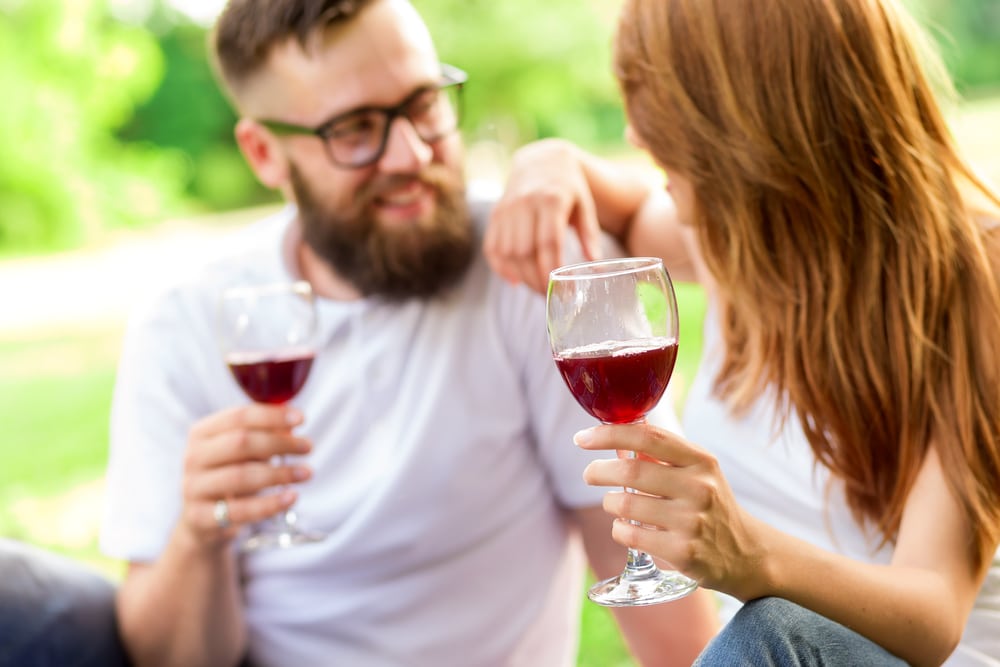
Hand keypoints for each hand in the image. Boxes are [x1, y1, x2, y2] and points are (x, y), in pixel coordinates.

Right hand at [179, 404, 312, 546]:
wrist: (202, 521)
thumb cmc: (229, 475)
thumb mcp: (243, 453)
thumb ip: (265, 434)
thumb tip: (293, 422)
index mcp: (202, 432)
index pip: (239, 417)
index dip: (272, 416)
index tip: (301, 418)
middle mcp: (193, 457)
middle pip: (241, 443)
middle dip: (280, 443)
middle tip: (308, 447)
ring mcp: (193, 487)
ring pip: (241, 476)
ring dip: (280, 473)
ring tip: (306, 473)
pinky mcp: (200, 517)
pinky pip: (240, 510)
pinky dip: (270, 504)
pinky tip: (291, 497)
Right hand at [484, 138, 603, 293]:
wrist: (541, 160)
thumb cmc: (569, 188)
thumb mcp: (585, 207)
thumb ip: (590, 237)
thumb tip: (596, 269)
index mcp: (550, 199)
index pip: (548, 242)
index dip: (552, 270)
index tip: (563, 290)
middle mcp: (524, 203)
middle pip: (525, 251)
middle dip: (536, 279)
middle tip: (550, 295)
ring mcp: (506, 209)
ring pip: (507, 252)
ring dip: (521, 277)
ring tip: (537, 289)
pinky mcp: (495, 214)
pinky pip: (492, 247)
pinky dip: (500, 268)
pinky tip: (514, 280)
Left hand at [575, 422, 766, 600]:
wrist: (746, 554)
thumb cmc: (710, 506)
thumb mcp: (698, 473)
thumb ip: (661, 455)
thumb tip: (614, 435)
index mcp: (701, 461)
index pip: (648, 437)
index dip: (609, 434)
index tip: (582, 438)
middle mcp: (699, 488)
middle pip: (631, 470)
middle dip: (598, 471)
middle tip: (589, 474)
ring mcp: (692, 521)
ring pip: (625, 504)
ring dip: (609, 503)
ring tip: (614, 504)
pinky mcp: (683, 552)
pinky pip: (630, 535)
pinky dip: (619, 529)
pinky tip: (625, 527)